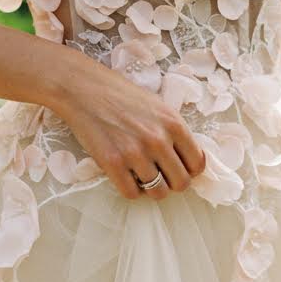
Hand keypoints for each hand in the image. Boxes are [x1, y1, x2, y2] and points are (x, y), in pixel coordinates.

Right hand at [48, 45, 206, 200]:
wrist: (83, 88)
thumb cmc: (121, 95)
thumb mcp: (158, 107)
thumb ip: (174, 132)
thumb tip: (186, 159)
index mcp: (174, 124)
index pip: (197, 165)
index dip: (189, 171)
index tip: (178, 169)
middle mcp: (159, 140)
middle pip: (181, 183)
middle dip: (172, 183)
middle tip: (160, 176)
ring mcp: (135, 153)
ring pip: (158, 192)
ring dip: (151, 188)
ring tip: (141, 176)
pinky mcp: (112, 163)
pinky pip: (131, 194)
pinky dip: (131, 190)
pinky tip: (126, 177)